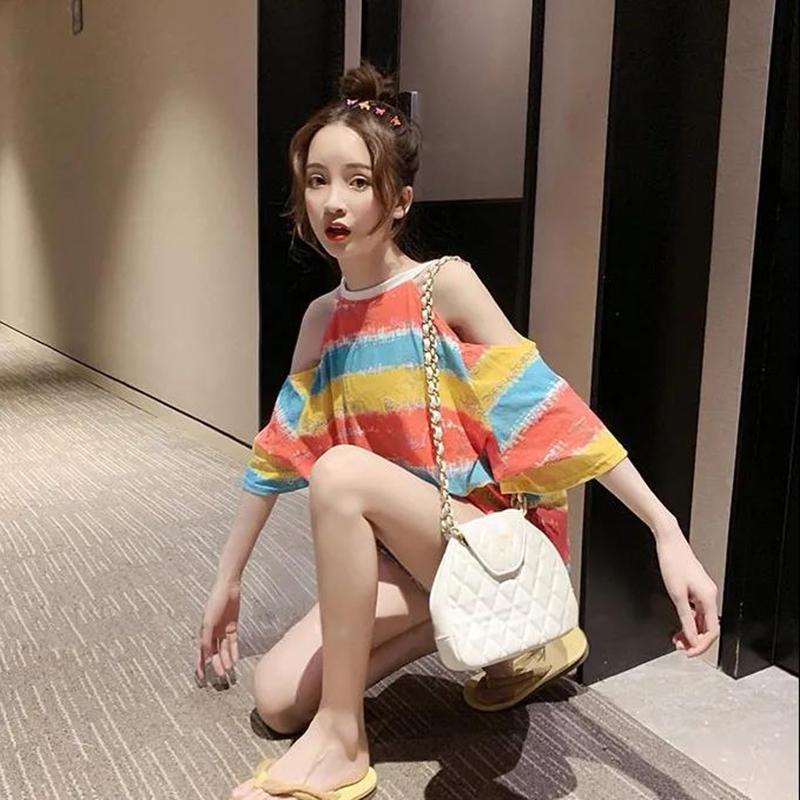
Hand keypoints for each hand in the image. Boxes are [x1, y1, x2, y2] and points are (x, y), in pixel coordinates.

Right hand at [195, 577, 240, 685]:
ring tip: (230, 669)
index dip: (200, 666)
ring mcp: (222, 630)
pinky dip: (234, 650)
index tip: (201, 678)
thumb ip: (207, 638)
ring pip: (224, 649)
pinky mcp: (232, 626)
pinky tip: (235, 659)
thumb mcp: (209, 621)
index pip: (201, 653)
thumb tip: (205, 654)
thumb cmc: (215, 602)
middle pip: (214, 653)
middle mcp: (212, 633)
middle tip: (221, 676)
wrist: (228, 588)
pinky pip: (233, 642)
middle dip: (217, 664)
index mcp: (203, 632)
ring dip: (226, 659)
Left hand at [655, 524, 719, 656]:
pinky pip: (696, 611)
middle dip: (694, 640)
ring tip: (676, 639)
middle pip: (707, 627)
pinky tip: (678, 625)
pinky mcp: (695, 588)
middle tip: (680, 647)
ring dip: (690, 631)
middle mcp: (709, 595)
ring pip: (701, 620)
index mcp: (708, 597)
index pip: (711, 631)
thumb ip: (685, 618)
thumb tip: (691, 638)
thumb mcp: (677, 595)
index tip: (688, 652)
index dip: (701, 645)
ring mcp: (703, 592)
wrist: (669, 542)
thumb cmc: (672, 562)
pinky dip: (688, 620)